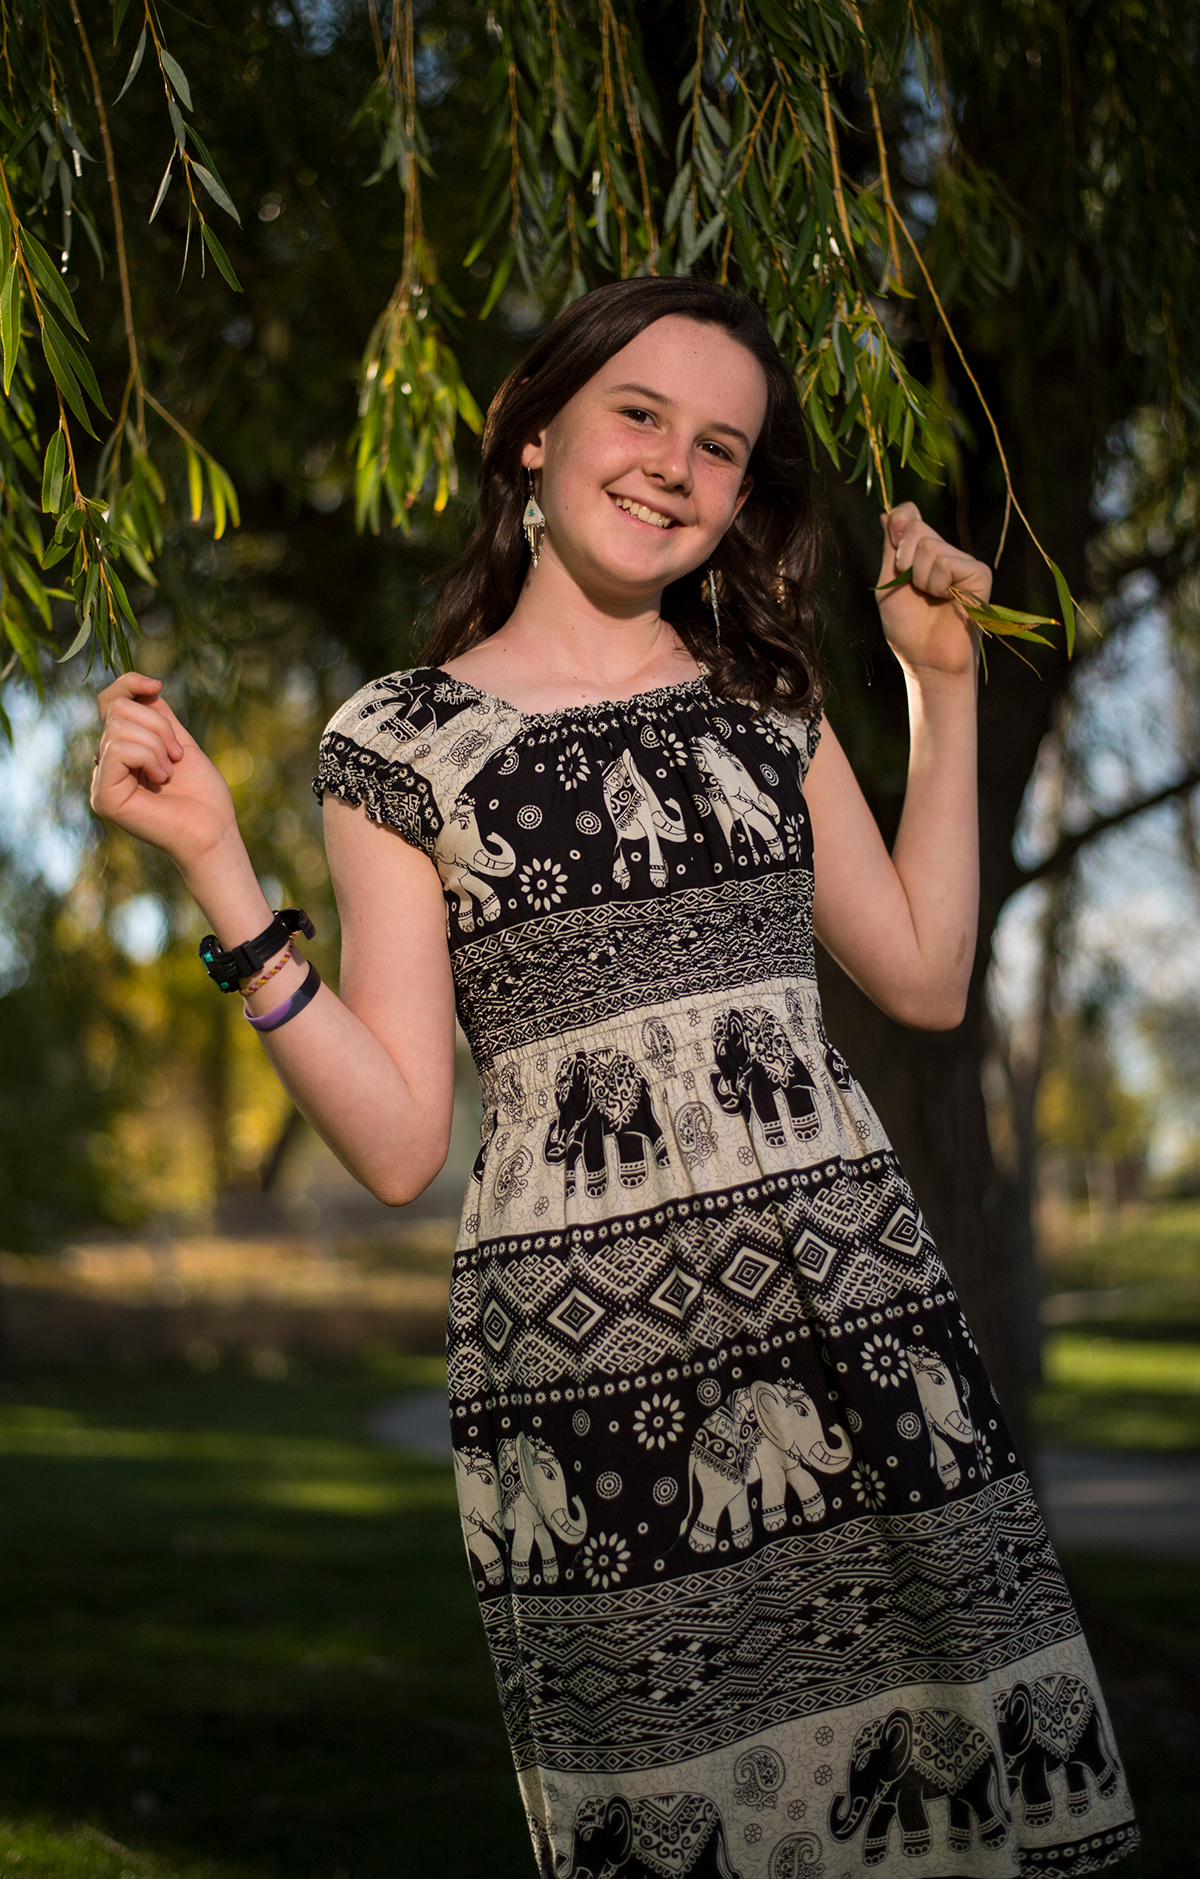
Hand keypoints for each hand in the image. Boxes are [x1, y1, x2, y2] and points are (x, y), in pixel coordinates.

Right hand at [90, 672, 237, 872]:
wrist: (214, 832)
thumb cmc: (203, 795)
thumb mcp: (180, 742)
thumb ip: (158, 716)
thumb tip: (143, 686)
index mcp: (122, 752)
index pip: (109, 702)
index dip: (128, 684)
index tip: (157, 684)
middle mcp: (106, 766)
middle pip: (115, 709)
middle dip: (157, 724)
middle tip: (177, 755)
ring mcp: (101, 782)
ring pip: (118, 727)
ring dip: (157, 744)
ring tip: (169, 772)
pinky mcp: (104, 797)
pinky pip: (118, 749)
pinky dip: (148, 756)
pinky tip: (161, 779)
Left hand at [875, 503, 990, 679]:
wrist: (926, 660)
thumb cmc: (908, 628)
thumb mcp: (889, 583)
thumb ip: (890, 548)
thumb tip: (888, 513)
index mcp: (922, 552)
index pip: (908, 514)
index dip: (897, 527)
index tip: (894, 556)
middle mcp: (944, 551)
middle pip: (915, 527)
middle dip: (903, 561)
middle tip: (914, 589)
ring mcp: (963, 561)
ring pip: (929, 545)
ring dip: (920, 578)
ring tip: (931, 599)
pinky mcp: (978, 573)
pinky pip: (946, 562)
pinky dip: (937, 584)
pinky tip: (947, 600)